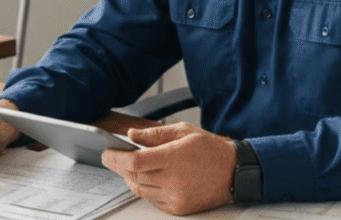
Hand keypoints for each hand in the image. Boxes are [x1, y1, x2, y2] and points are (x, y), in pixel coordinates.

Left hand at [101, 122, 235, 215]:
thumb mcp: (183, 132)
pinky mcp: (178, 208)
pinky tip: (148, 178)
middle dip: (119, 166)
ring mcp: (175, 196)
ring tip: (131, 167)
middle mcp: (173, 180)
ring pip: (140, 189)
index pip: (134, 162)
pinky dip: (145, 189)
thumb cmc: (210, 150)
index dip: (115, 158)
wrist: (233, 173)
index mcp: (173, 157)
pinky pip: (152, 200)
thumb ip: (154, 134)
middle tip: (113, 157)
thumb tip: (131, 135)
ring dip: (131, 178)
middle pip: (133, 176)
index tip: (107, 153)